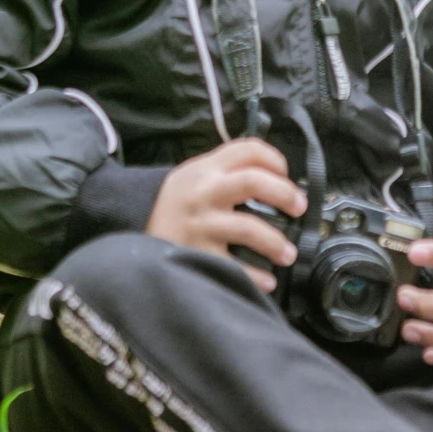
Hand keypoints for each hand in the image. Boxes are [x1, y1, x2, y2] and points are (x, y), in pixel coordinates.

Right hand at [147, 138, 306, 292]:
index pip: (248, 150)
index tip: (288, 176)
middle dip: (284, 193)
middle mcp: (204, 192)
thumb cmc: (174, 203)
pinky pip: (233, 266)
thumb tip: (277, 177)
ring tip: (287, 253)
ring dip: (275, 242)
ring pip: (247, 227)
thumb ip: (228, 170)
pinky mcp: (195, 253)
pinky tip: (266, 280)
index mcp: (207, 169)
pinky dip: (254, 275)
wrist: (133, 226)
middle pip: (253, 182)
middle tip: (299, 208)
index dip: (276, 160)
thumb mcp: (194, 175)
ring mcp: (200, 223)